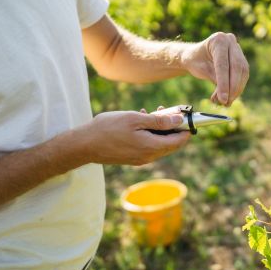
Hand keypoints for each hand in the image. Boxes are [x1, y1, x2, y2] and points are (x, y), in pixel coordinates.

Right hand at [74, 111, 190, 165]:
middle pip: (171, 143)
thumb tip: (179, 120)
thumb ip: (159, 121)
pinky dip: (149, 134)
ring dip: (159, 128)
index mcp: (152, 148)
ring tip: (150, 112)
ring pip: (159, 143)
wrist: (85, 145)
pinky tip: (140, 122)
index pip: (180, 141)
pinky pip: (148, 146)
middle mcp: (149, 157)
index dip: (186, 127)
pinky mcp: (132, 158)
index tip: (185, 114)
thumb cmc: (108, 129)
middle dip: (172, 126)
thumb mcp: (135, 119)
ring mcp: (140, 159)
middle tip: (165, 110)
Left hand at [181, 32, 249, 105]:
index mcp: (218, 40)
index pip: (223, 64)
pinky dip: (237, 87)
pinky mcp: (241, 58)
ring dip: (236, 89)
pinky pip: (243, 74)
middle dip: (232, 88)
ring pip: (243, 72)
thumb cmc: (194, 60)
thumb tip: (226, 97)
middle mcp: (230, 41)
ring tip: (226, 102)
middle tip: (226, 102)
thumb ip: (214, 79)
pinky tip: (229, 96)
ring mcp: (237, 48)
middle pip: (236, 67)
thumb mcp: (200, 69)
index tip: (223, 98)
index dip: (224, 83)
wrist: (195, 55)